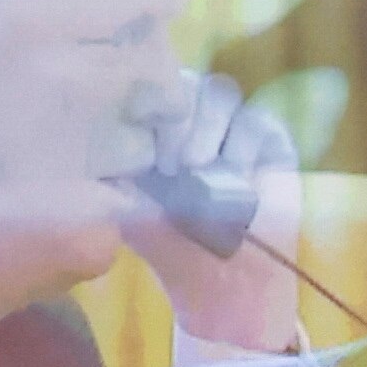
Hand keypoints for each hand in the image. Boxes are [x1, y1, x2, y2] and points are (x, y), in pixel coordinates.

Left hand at [116, 74, 302, 353]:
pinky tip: (234, 174)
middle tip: (169, 164)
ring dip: (206, 125)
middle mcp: (195, 116)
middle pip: (184, 81)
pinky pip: (257, 122)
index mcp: (158, 125)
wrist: (222, 284)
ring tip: (197, 167)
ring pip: (220, 93)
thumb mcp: (133, 211)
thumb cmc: (174, 247)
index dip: (141, 100)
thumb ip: (114, 178)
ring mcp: (235, 124)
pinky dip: (243, 144)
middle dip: (174, 118)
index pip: (147, 84)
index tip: (135, 138)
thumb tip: (94, 151)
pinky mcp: (272, 140)